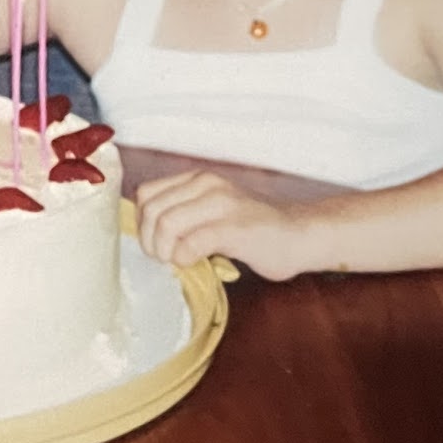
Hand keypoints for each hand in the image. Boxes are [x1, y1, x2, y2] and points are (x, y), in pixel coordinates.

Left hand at [133, 170, 313, 281]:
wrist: (300, 235)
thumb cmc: (254, 229)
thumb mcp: (211, 211)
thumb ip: (183, 214)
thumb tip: (147, 234)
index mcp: (198, 179)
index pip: (146, 194)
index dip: (142, 224)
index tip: (156, 243)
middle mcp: (207, 184)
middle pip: (152, 210)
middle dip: (150, 241)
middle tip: (165, 258)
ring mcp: (223, 204)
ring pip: (167, 224)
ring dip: (165, 251)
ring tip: (178, 261)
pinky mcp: (236, 228)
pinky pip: (192, 242)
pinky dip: (184, 258)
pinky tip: (195, 262)